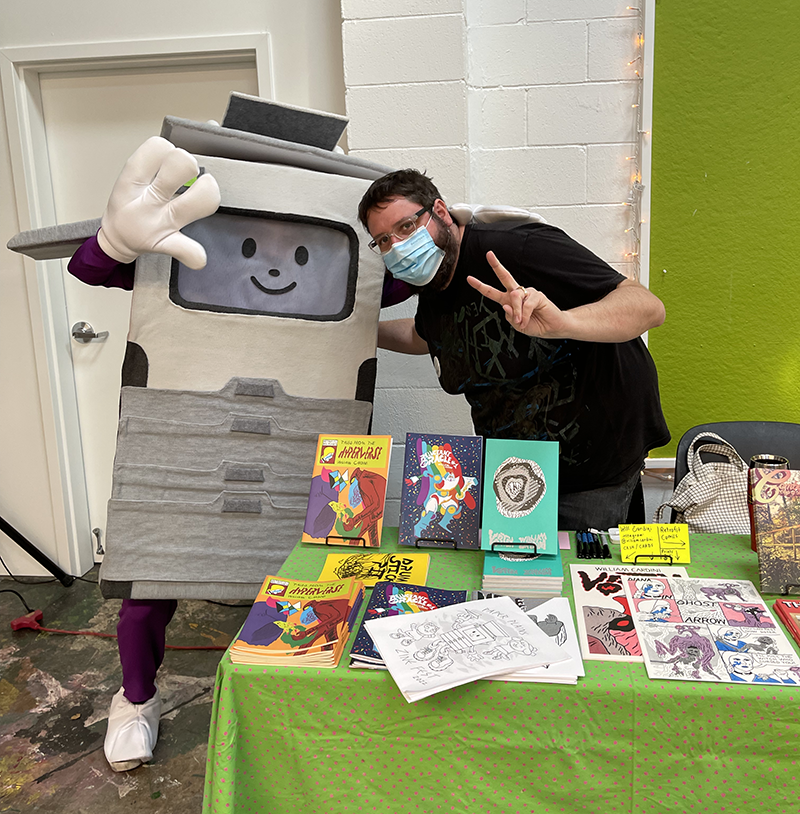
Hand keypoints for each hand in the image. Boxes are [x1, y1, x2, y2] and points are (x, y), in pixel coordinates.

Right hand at [97, 136, 220, 268]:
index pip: (158, 146)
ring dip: (207, 194)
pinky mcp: (167, 245)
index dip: (170, 149)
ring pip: (198, 201)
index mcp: (135, 176)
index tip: (169, 160)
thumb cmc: (134, 201)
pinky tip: (198, 255)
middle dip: (192, 165)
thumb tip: (212, 124)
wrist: (118, 239)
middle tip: (189, 177)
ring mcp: (158, 223)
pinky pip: (188, 251)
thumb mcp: (140, 172)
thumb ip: (169, 152)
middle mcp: (147, 198)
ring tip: (200, 195)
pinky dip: (195, 255)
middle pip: (182, 164)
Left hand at [466, 251, 568, 337]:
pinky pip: (526, 304)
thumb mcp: (517, 326)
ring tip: (521, 322)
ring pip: (514, 297)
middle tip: (489, 254)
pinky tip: (526, 319)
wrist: (552, 328)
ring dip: (516, 312)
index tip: (469, 278)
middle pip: (505, 277)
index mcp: (508, 300)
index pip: (492, 292)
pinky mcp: (537, 295)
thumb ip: (509, 317)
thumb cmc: (535, 325)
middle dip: (496, 265)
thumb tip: (505, 306)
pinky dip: (524, 314)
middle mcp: (516, 294)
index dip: (480, 286)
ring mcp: (527, 292)